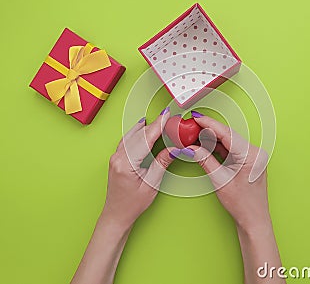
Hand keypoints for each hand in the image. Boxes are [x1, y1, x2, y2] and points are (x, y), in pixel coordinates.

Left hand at [101, 108, 177, 230]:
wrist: (116, 214)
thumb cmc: (132, 204)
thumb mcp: (151, 184)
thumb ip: (162, 163)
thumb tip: (174, 149)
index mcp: (126, 163)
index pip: (146, 138)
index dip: (158, 125)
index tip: (167, 115)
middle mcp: (118, 157)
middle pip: (139, 135)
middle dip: (155, 124)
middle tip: (168, 116)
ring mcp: (115, 157)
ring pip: (132, 135)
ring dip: (146, 127)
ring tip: (159, 119)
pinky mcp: (116, 158)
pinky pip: (127, 140)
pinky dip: (137, 132)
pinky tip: (142, 127)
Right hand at [190, 111, 269, 230]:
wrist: (253, 219)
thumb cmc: (242, 204)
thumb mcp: (220, 180)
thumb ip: (205, 160)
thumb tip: (191, 148)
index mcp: (251, 154)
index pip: (227, 133)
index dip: (209, 124)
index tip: (196, 118)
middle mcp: (254, 152)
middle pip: (227, 135)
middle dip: (208, 130)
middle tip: (191, 125)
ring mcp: (251, 156)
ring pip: (227, 141)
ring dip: (211, 138)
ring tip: (194, 134)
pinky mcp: (247, 160)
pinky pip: (230, 149)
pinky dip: (216, 147)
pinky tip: (204, 145)